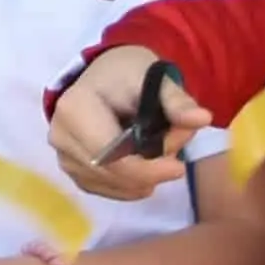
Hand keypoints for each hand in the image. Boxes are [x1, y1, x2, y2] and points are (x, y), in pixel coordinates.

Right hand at [46, 45, 207, 201]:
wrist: (103, 76)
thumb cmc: (127, 74)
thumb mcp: (154, 78)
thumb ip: (177, 101)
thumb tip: (202, 119)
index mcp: (75, 108)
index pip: (110, 156)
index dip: (147, 169)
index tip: (179, 168)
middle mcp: (61, 136)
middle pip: (112, 174)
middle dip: (151, 171)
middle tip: (177, 155)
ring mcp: (63, 156)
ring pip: (111, 185)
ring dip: (143, 179)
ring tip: (160, 154)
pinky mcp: (71, 171)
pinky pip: (106, 189)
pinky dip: (131, 184)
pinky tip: (145, 168)